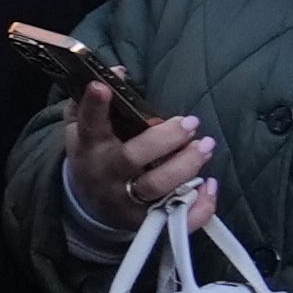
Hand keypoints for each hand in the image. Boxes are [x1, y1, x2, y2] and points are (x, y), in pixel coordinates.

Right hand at [69, 89, 216, 229]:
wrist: (89, 205)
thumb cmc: (94, 155)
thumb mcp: (83, 129)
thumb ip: (93, 101)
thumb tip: (119, 71)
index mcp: (89, 147)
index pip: (89, 124)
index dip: (94, 106)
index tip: (102, 86)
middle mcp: (107, 174)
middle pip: (133, 157)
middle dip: (165, 139)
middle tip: (190, 123)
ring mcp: (127, 200)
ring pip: (158, 186)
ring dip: (186, 166)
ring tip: (206, 146)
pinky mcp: (147, 221)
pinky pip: (177, 218)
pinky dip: (198, 206)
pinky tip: (209, 185)